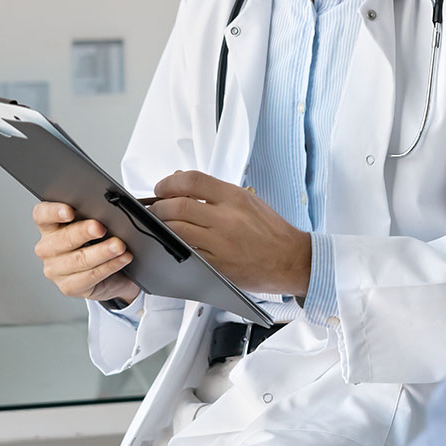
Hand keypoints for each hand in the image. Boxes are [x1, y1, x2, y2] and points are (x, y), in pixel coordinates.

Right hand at [33, 202, 139, 304]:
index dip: (54, 212)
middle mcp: (49, 247)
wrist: (114, 272)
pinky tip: (122, 258)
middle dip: (83, 232)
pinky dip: (110, 266)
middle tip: (100, 228)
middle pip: (63, 238)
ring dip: (102, 251)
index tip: (69, 211)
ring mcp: (56, 269)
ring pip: (78, 260)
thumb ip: (99, 212)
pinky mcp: (69, 286)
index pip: (43, 215)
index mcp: (51, 226)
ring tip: (119, 245)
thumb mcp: (99, 222)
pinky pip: (90, 276)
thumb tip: (113, 209)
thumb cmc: (102, 240)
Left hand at [151, 171, 311, 295]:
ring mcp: (220, 243)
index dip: (170, 182)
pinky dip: (173, 246)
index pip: (193, 181)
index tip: (162, 187)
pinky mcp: (216, 265)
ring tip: (161, 225)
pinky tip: (173, 243)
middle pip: (178, 205)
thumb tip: (184, 180)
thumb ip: (215, 191)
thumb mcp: (248, 200)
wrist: (289, 260)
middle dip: (159, 206)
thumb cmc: (272, 231)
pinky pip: (185, 252)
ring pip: (176, 230)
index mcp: (235, 197)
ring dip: (162, 226)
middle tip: (156, 207)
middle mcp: (227, 218)